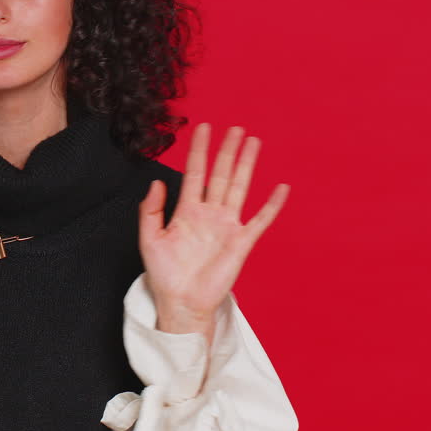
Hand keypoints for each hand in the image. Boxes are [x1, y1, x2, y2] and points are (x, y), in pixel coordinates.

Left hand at [137, 123, 288, 337]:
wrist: (180, 302)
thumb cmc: (164, 274)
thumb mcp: (149, 239)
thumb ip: (151, 210)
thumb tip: (158, 181)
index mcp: (187, 211)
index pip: (194, 173)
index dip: (198, 150)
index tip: (202, 128)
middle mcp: (209, 214)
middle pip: (221, 174)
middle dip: (227, 151)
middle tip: (236, 128)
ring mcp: (227, 226)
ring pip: (240, 188)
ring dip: (247, 165)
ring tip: (254, 142)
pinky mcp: (241, 243)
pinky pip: (260, 220)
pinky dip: (271, 205)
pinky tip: (281, 188)